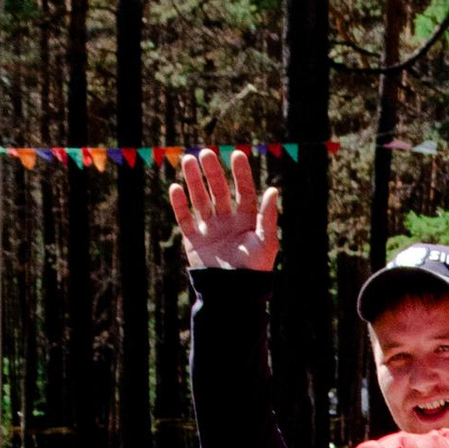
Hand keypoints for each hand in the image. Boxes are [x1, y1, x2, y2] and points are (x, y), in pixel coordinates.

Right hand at [169, 145, 279, 271]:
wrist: (233, 294)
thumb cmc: (255, 270)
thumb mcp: (266, 242)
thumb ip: (269, 217)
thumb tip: (273, 190)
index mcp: (247, 220)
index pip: (243, 190)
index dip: (240, 173)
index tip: (237, 154)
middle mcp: (227, 220)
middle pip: (218, 190)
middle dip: (212, 172)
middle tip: (206, 153)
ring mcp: (210, 228)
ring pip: (200, 199)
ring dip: (194, 180)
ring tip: (188, 160)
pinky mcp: (194, 240)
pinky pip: (185, 218)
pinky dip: (179, 204)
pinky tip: (175, 187)